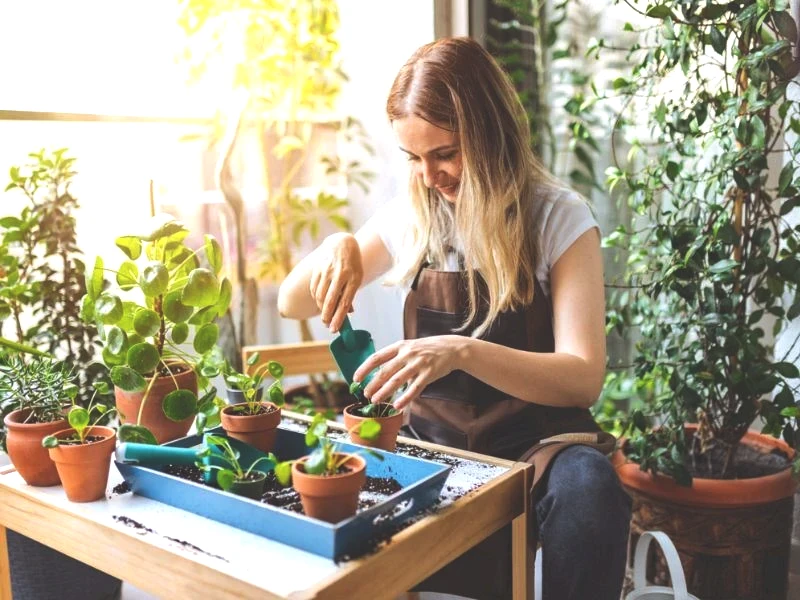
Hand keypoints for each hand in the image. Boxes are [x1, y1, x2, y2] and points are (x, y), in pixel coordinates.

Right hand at [309, 233, 362, 331]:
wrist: (341, 243)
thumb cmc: (352, 264)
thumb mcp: (357, 277)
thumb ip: (351, 294)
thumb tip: (348, 313)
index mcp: (353, 278)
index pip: (345, 302)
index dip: (339, 317)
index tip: (335, 329)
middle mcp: (340, 274)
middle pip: (330, 301)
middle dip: (327, 316)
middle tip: (327, 324)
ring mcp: (327, 271)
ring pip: (320, 296)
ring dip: (321, 308)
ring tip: (325, 314)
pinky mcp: (318, 269)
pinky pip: (314, 289)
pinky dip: (316, 298)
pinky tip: (320, 302)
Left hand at [353, 335, 467, 409]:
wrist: (451, 348)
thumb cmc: (427, 349)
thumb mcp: (409, 347)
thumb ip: (395, 358)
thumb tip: (378, 373)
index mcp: (399, 346)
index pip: (377, 357)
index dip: (364, 368)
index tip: (356, 379)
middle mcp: (407, 354)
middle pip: (385, 371)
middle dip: (373, 384)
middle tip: (366, 394)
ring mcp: (418, 364)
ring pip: (397, 380)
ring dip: (385, 392)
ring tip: (376, 400)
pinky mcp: (428, 374)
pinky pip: (414, 388)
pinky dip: (405, 398)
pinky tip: (397, 405)